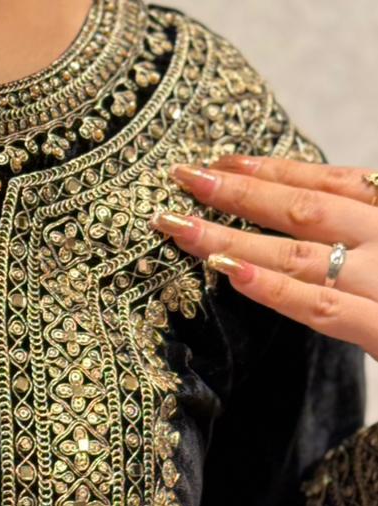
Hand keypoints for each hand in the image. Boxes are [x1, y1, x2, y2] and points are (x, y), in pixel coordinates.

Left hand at [150, 155, 377, 359]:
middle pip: (301, 210)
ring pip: (296, 255)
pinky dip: (275, 289)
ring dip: (234, 239)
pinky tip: (231, 274)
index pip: (325, 184)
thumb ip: (364, 235)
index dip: (269, 170)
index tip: (218, 163)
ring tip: (181, 228)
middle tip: (183, 177)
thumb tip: (314, 225)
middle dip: (237, 192)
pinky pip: (321, 307)